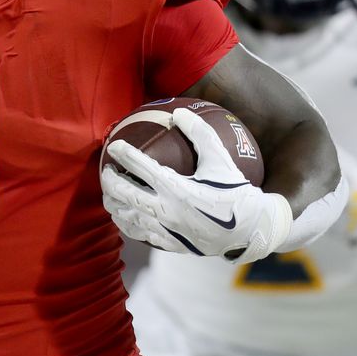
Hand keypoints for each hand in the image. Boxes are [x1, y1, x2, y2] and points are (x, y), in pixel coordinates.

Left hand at [101, 110, 291, 263]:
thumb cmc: (236, 193)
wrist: (251, 231)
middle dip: (109, 180)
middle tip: (106, 169)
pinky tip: (124, 215)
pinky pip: (140, 234)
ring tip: (109, 192)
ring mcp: (166, 230)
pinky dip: (126, 223)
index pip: (142, 168)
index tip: (114, 145)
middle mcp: (167, 211)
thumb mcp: (221, 160)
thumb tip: (179, 112)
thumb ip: (200, 134)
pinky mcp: (169, 243)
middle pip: (125, 195)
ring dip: (114, 203)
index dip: (124, 154)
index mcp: (178, 189)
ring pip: (128, 217)